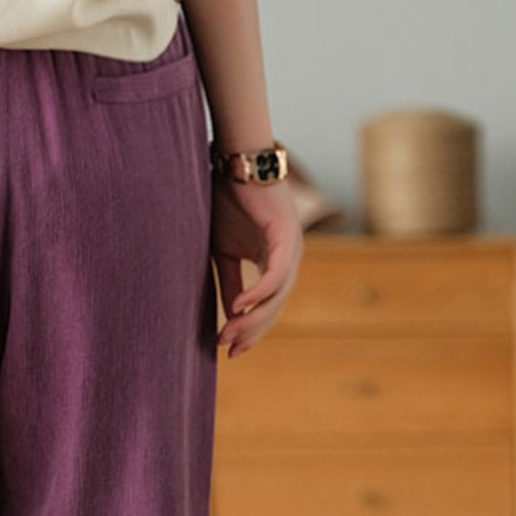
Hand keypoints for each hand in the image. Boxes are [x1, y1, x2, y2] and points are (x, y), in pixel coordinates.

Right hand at [210, 173, 304, 357]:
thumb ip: (229, 281)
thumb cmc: (228, 201)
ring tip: (228, 333)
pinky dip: (258, 292)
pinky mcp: (287, 236)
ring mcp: (292, 247)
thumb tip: (229, 314)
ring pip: (278, 295)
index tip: (230, 351)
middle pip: (275, 306)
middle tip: (228, 349)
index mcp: (275, 261)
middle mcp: (289, 258)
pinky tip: (238, 306)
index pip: (268, 305)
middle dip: (252, 330)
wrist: (234, 163)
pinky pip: (275, 274)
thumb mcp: (223, 251)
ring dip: (253, 317)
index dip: (251, 330)